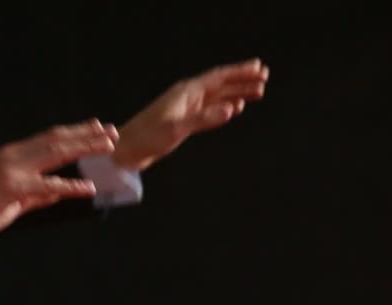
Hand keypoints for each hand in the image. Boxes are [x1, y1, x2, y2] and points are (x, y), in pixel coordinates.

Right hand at [0, 118, 117, 241]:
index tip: (97, 125)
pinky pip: (48, 185)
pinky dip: (71, 186)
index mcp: (15, 154)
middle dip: (88, 134)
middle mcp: (17, 155)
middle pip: (59, 139)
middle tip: (113, 131)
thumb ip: (38, 193)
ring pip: (57, 153)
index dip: (76, 130)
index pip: (51, 136)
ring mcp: (15, 169)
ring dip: (85, 148)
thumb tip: (60, 192)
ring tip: (109, 146)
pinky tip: (90, 188)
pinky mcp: (13, 188)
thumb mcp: (13, 196)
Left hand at [112, 58, 268, 169]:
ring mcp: (187, 108)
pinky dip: (225, 107)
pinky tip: (235, 107)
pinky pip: (211, 109)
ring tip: (258, 92)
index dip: (240, 72)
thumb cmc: (148, 137)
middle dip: (243, 79)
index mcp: (187, 92)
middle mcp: (188, 96)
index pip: (219, 77)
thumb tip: (233, 108)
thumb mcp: (177, 128)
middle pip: (221, 84)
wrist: (127, 149)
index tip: (259, 68)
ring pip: (218, 96)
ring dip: (237, 92)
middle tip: (264, 76)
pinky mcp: (184, 120)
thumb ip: (205, 119)